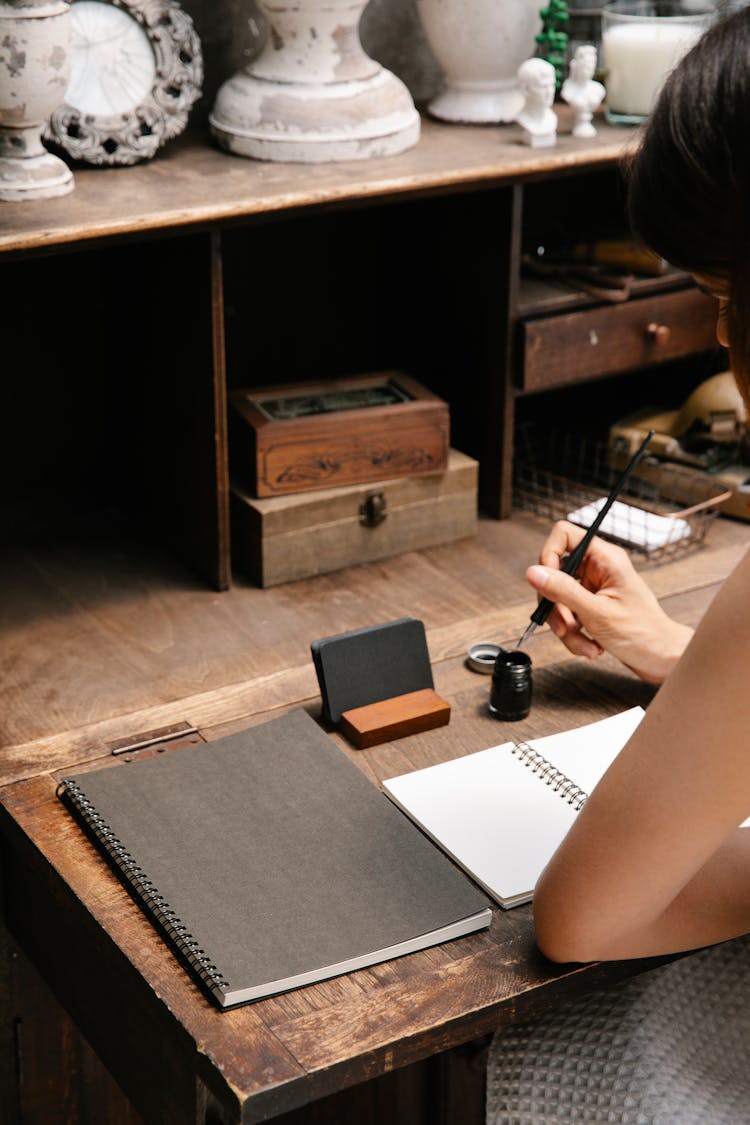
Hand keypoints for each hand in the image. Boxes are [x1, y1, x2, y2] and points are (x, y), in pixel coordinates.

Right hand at [526, 521, 692, 682]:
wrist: (661, 659)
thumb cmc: (643, 634)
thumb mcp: (597, 613)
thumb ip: (563, 591)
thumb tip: (533, 572)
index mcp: (606, 559)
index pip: (564, 535)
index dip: (548, 555)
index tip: (545, 582)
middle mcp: (598, 569)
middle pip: (555, 572)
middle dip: (556, 605)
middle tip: (564, 625)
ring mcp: (594, 588)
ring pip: (558, 598)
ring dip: (565, 626)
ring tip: (583, 642)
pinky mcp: (591, 606)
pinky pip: (567, 614)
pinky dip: (573, 634)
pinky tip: (590, 645)